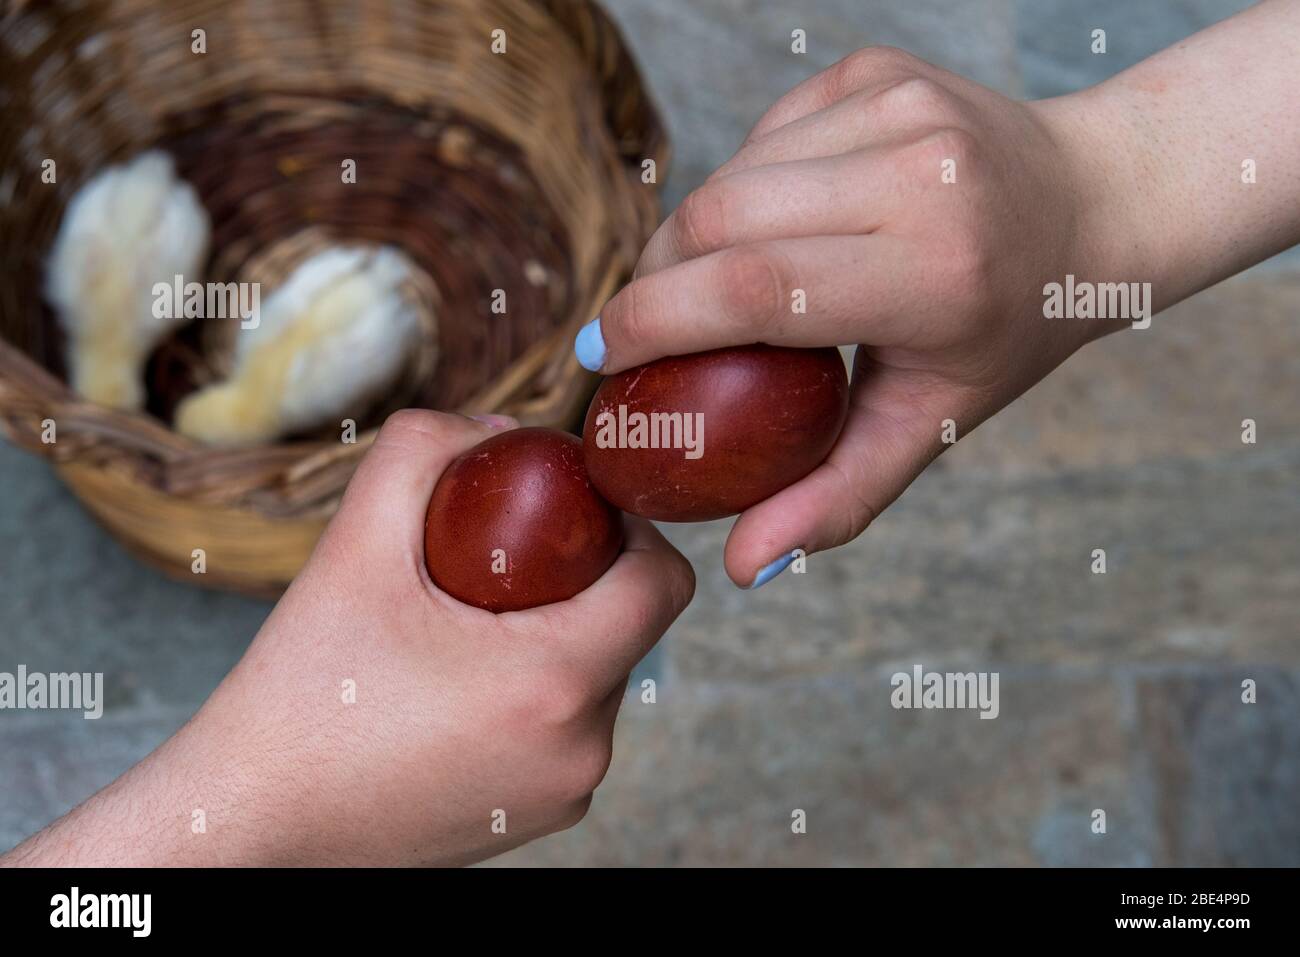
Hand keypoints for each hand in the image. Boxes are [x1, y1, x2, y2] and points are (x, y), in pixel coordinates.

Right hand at [3, 411, 693, 866]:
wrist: (250, 823)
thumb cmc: (299, 696)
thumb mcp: (351, 549)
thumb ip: (421, 453)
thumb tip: (493, 427)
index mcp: (555, 683)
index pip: (663, 581)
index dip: (630, 527)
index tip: (570, 509)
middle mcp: (582, 749)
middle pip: (629, 626)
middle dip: (578, 578)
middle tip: (497, 558)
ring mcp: (566, 793)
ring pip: (597, 678)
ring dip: (553, 636)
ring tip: (467, 624)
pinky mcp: (541, 821)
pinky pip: (565, 730)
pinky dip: (532, 694)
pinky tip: (458, 685)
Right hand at [579, 47, 1118, 587]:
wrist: (1090, 201)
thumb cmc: (1007, 328)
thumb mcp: (933, 424)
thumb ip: (838, 497)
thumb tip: (742, 569)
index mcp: (937, 272)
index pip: (755, 287)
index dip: (655, 320)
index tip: (603, 357)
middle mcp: (920, 174)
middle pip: (719, 217)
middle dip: (656, 278)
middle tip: (643, 329)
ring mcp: (899, 104)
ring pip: (729, 172)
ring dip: (693, 235)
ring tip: (710, 286)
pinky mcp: (875, 68)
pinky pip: (761, 136)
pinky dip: (743, 189)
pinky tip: (778, 225)